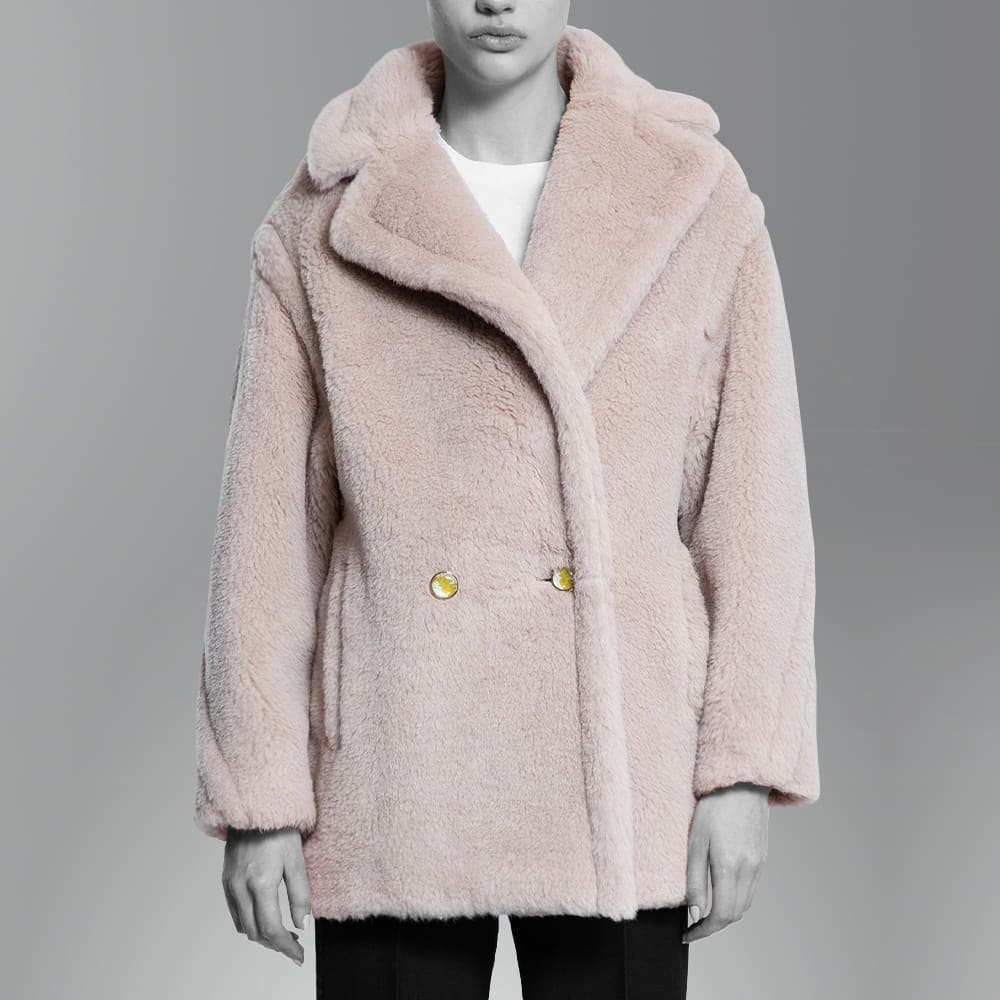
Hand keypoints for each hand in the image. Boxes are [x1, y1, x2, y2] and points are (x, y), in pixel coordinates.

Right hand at [222, 826, 311, 964]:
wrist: (255, 807)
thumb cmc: (280, 829)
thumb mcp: (297, 860)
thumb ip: (300, 894)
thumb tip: (303, 924)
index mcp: (261, 883)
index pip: (272, 929)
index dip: (286, 948)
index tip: (299, 956)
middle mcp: (241, 887)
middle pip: (255, 933)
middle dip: (275, 945)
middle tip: (294, 946)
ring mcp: (230, 884)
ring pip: (242, 925)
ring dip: (261, 935)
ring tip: (282, 934)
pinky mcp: (226, 879)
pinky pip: (235, 912)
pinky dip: (249, 922)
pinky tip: (264, 917)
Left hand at [683, 782, 769, 942]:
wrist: (741, 783)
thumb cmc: (713, 807)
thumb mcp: (695, 842)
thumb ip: (695, 880)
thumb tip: (695, 912)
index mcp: (730, 868)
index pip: (721, 916)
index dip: (704, 932)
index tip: (688, 935)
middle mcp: (749, 871)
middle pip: (735, 914)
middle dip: (714, 925)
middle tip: (694, 925)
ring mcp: (759, 865)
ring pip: (745, 904)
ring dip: (726, 913)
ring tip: (706, 910)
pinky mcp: (762, 857)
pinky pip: (752, 889)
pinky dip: (737, 898)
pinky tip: (723, 890)